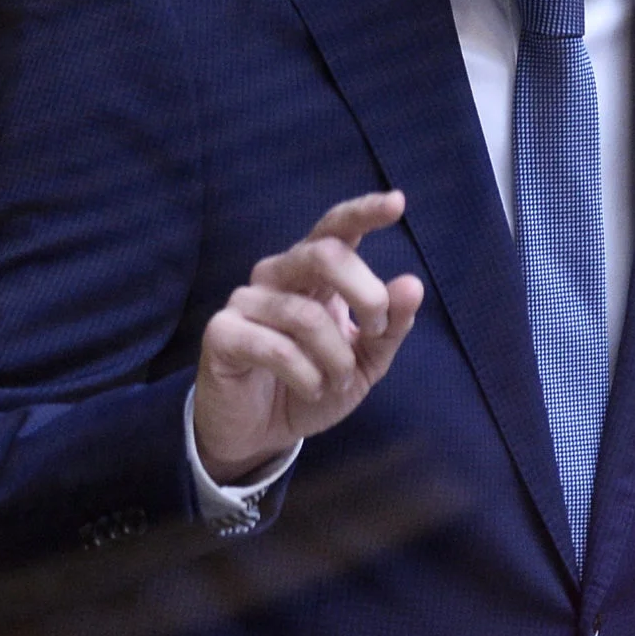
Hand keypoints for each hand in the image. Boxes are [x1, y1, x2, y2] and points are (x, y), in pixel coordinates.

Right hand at [193, 191, 425, 482]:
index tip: (397, 203)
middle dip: (366, 294)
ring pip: (306, 315)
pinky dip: (307, 377)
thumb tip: (412, 285)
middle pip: (324, 254)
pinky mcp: (222, 333)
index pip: (336, 229)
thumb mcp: (365, 362)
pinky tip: (311, 390)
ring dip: (337, 359)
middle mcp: (277, 275)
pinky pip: (276, 348)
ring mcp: (245, 301)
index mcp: (313, 272)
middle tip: (377, 331)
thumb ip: (390, 326)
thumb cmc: (313, 384)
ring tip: (338, 383)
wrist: (261, 432)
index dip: (363, 212)